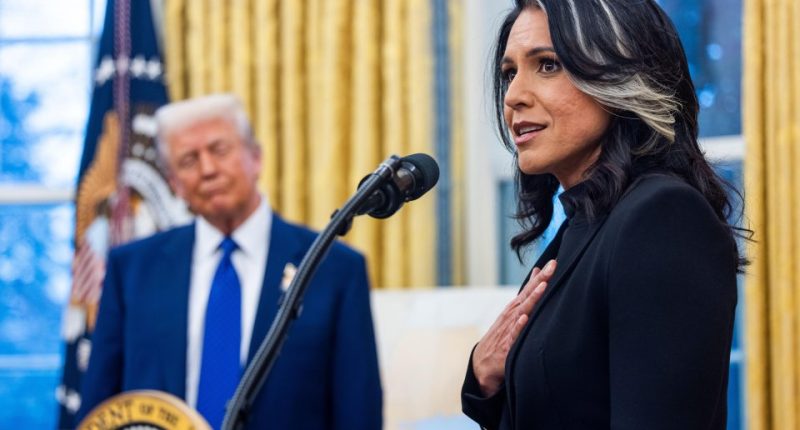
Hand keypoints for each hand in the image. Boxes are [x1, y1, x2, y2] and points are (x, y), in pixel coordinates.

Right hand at [472, 259, 555, 396]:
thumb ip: (527, 294)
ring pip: (522, 311)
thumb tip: (539, 273)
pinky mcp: (506, 346)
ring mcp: (509, 329)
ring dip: (532, 298)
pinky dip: (518, 326)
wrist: (482, 363)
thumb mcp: (514, 313)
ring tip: (542, 286)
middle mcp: (512, 315)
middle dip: (541, 280)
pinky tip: (524, 318)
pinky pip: (513, 335)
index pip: (529, 289)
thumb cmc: (501, 336)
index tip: (553, 262)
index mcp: (515, 308)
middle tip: (553, 266)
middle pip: (528, 295)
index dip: (542, 276)